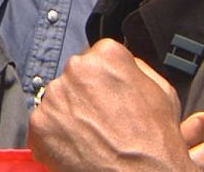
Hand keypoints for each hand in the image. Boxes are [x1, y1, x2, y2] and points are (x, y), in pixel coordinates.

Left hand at [28, 39, 203, 171]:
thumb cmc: (155, 142)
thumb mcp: (163, 92)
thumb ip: (138, 69)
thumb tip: (124, 65)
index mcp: (107, 55)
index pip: (97, 56)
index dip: (103, 79)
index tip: (107, 94)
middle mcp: (77, 69)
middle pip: (75, 76)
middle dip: (84, 94)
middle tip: (101, 119)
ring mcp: (55, 96)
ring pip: (58, 100)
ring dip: (70, 115)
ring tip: (92, 136)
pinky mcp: (40, 124)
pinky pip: (44, 126)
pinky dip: (56, 137)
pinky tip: (78, 148)